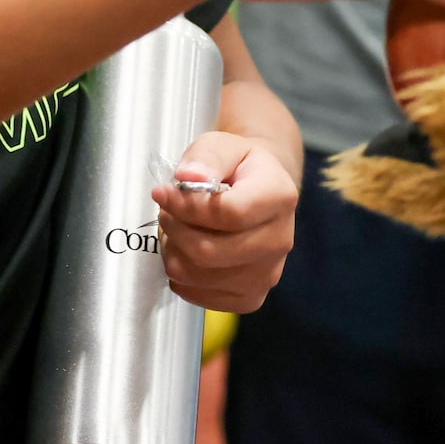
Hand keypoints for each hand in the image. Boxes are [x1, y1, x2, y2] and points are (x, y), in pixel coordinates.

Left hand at [154, 128, 300, 312]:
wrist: (259, 192)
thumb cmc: (238, 167)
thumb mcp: (223, 145)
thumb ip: (206, 156)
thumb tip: (188, 177)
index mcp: (280, 196)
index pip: (228, 213)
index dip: (186, 205)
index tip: (163, 192)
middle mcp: (281, 240)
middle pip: (209, 251)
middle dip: (174, 229)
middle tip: (166, 211)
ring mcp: (267, 274)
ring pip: (197, 275)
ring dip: (173, 251)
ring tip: (176, 229)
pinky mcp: (250, 298)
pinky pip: (198, 296)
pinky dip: (181, 275)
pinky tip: (187, 251)